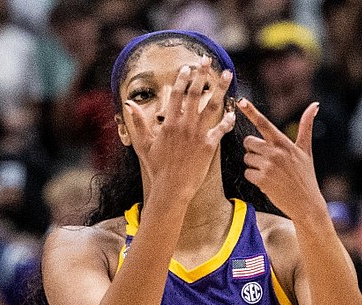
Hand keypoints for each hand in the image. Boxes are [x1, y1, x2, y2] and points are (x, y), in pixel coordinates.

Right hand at [125, 59, 234, 199]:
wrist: (171, 188)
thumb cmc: (157, 168)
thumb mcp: (143, 144)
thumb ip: (137, 122)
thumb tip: (128, 102)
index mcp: (169, 123)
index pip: (176, 94)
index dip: (182, 79)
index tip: (187, 67)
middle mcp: (184, 125)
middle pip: (194, 94)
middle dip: (201, 74)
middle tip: (207, 60)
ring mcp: (198, 135)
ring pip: (212, 106)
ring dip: (220, 88)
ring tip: (227, 74)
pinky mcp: (209, 147)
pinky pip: (221, 129)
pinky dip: (227, 120)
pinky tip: (233, 111)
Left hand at [237, 98, 325, 222]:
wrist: (306, 204)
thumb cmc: (306, 176)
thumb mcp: (306, 150)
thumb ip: (306, 126)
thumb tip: (315, 105)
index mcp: (284, 143)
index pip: (264, 123)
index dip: (251, 111)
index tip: (241, 101)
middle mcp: (275, 152)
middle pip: (249, 142)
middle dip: (254, 150)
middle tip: (267, 160)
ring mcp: (268, 166)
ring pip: (247, 158)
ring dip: (254, 166)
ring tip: (270, 173)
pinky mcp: (262, 179)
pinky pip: (247, 173)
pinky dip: (254, 179)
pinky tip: (267, 183)